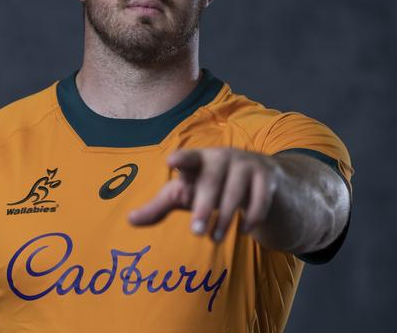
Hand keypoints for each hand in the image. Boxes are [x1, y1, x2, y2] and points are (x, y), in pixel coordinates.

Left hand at [128, 147, 282, 240]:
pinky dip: (252, 216)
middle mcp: (222, 158)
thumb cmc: (211, 186)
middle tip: (195, 232)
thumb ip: (159, 206)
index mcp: (199, 160)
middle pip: (212, 180)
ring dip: (225, 217)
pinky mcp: (266, 177)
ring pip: (235, 192)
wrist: (259, 179)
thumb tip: (130, 220)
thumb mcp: (185, 194)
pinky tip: (244, 230)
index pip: (188, 157)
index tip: (170, 162)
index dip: (181, 158)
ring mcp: (246, 165)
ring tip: (214, 239)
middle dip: (203, 206)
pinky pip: (260, 198)